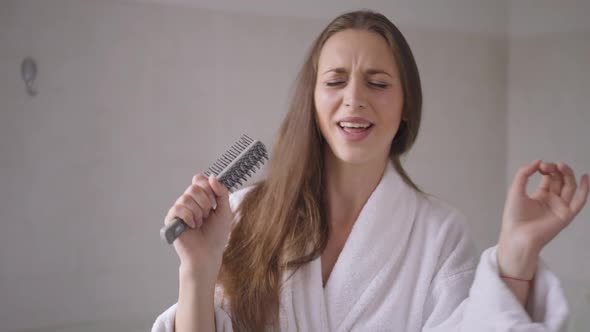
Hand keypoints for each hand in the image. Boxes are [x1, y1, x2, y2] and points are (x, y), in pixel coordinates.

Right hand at [164, 174, 232, 279]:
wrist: (208, 253)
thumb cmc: (216, 235)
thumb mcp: (225, 211)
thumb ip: (221, 192)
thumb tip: (211, 177)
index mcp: (201, 198)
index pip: (199, 180)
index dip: (207, 187)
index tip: (214, 200)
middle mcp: (189, 202)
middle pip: (193, 188)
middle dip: (205, 202)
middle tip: (208, 214)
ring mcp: (180, 211)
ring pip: (186, 198)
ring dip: (198, 212)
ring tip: (200, 223)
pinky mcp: (171, 220)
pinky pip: (178, 208)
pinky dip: (189, 217)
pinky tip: (192, 226)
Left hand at [498, 160, 588, 278]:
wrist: (517, 234)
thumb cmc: (514, 216)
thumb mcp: (516, 190)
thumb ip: (524, 174)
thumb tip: (538, 161)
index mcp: (540, 195)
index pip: (549, 177)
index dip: (547, 168)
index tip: (541, 165)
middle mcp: (552, 201)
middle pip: (560, 180)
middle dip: (555, 170)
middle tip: (548, 166)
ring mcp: (560, 207)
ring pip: (570, 187)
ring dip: (567, 174)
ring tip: (561, 165)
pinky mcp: (566, 215)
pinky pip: (579, 202)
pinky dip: (585, 190)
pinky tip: (586, 177)